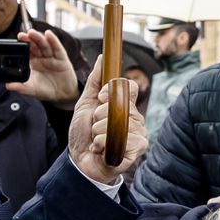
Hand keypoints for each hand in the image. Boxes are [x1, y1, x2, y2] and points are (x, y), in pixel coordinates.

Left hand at [8, 28, 78, 107]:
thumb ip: (20, 87)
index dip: (22, 45)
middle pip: (35, 45)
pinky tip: (49, 34)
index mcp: (33, 62)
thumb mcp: (32, 89)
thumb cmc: (47, 90)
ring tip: (32, 33)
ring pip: (45, 45)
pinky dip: (54, 41)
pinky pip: (57, 48)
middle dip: (29, 39)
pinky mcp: (62, 58)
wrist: (62, 96)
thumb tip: (7, 86)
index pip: (27, 51)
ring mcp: (52, 57)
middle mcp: (42, 57)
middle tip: (22, 35)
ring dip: (39, 38)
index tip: (16, 40)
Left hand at [68, 54, 146, 183]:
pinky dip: (102, 144)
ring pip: (117, 122)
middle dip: (99, 116)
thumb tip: (102, 58)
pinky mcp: (138, 148)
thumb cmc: (84, 134)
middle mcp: (136, 119)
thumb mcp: (85, 104)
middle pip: (120, 105)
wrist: (80, 161)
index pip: (129, 87)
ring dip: (98, 132)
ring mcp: (139, 134)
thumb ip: (95, 82)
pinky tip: (101, 150)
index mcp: (126, 106)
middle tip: (95, 128)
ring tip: (97, 140)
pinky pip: (119, 138)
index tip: (101, 98)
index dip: (112, 90)